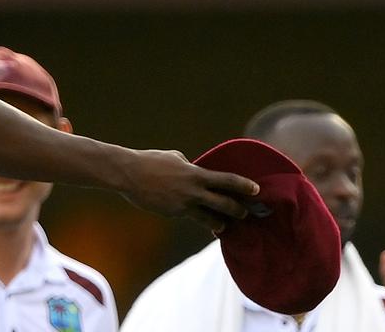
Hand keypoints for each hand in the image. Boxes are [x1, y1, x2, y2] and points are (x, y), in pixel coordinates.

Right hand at [121, 149, 258, 232]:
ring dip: (219, 223)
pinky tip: (190, 215)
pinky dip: (191, 215)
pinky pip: (188, 216)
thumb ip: (190, 167)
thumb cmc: (151, 161)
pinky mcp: (172, 214)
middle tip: (245, 214)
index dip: (244, 186)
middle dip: (238, 211)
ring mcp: (183, 206)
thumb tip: (196, 171)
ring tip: (223, 226)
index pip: (227, 181)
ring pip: (209, 220)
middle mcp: (193, 192)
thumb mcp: (175, 158)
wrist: (128, 174)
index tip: (257, 190)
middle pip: (224, 205)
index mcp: (196, 175)